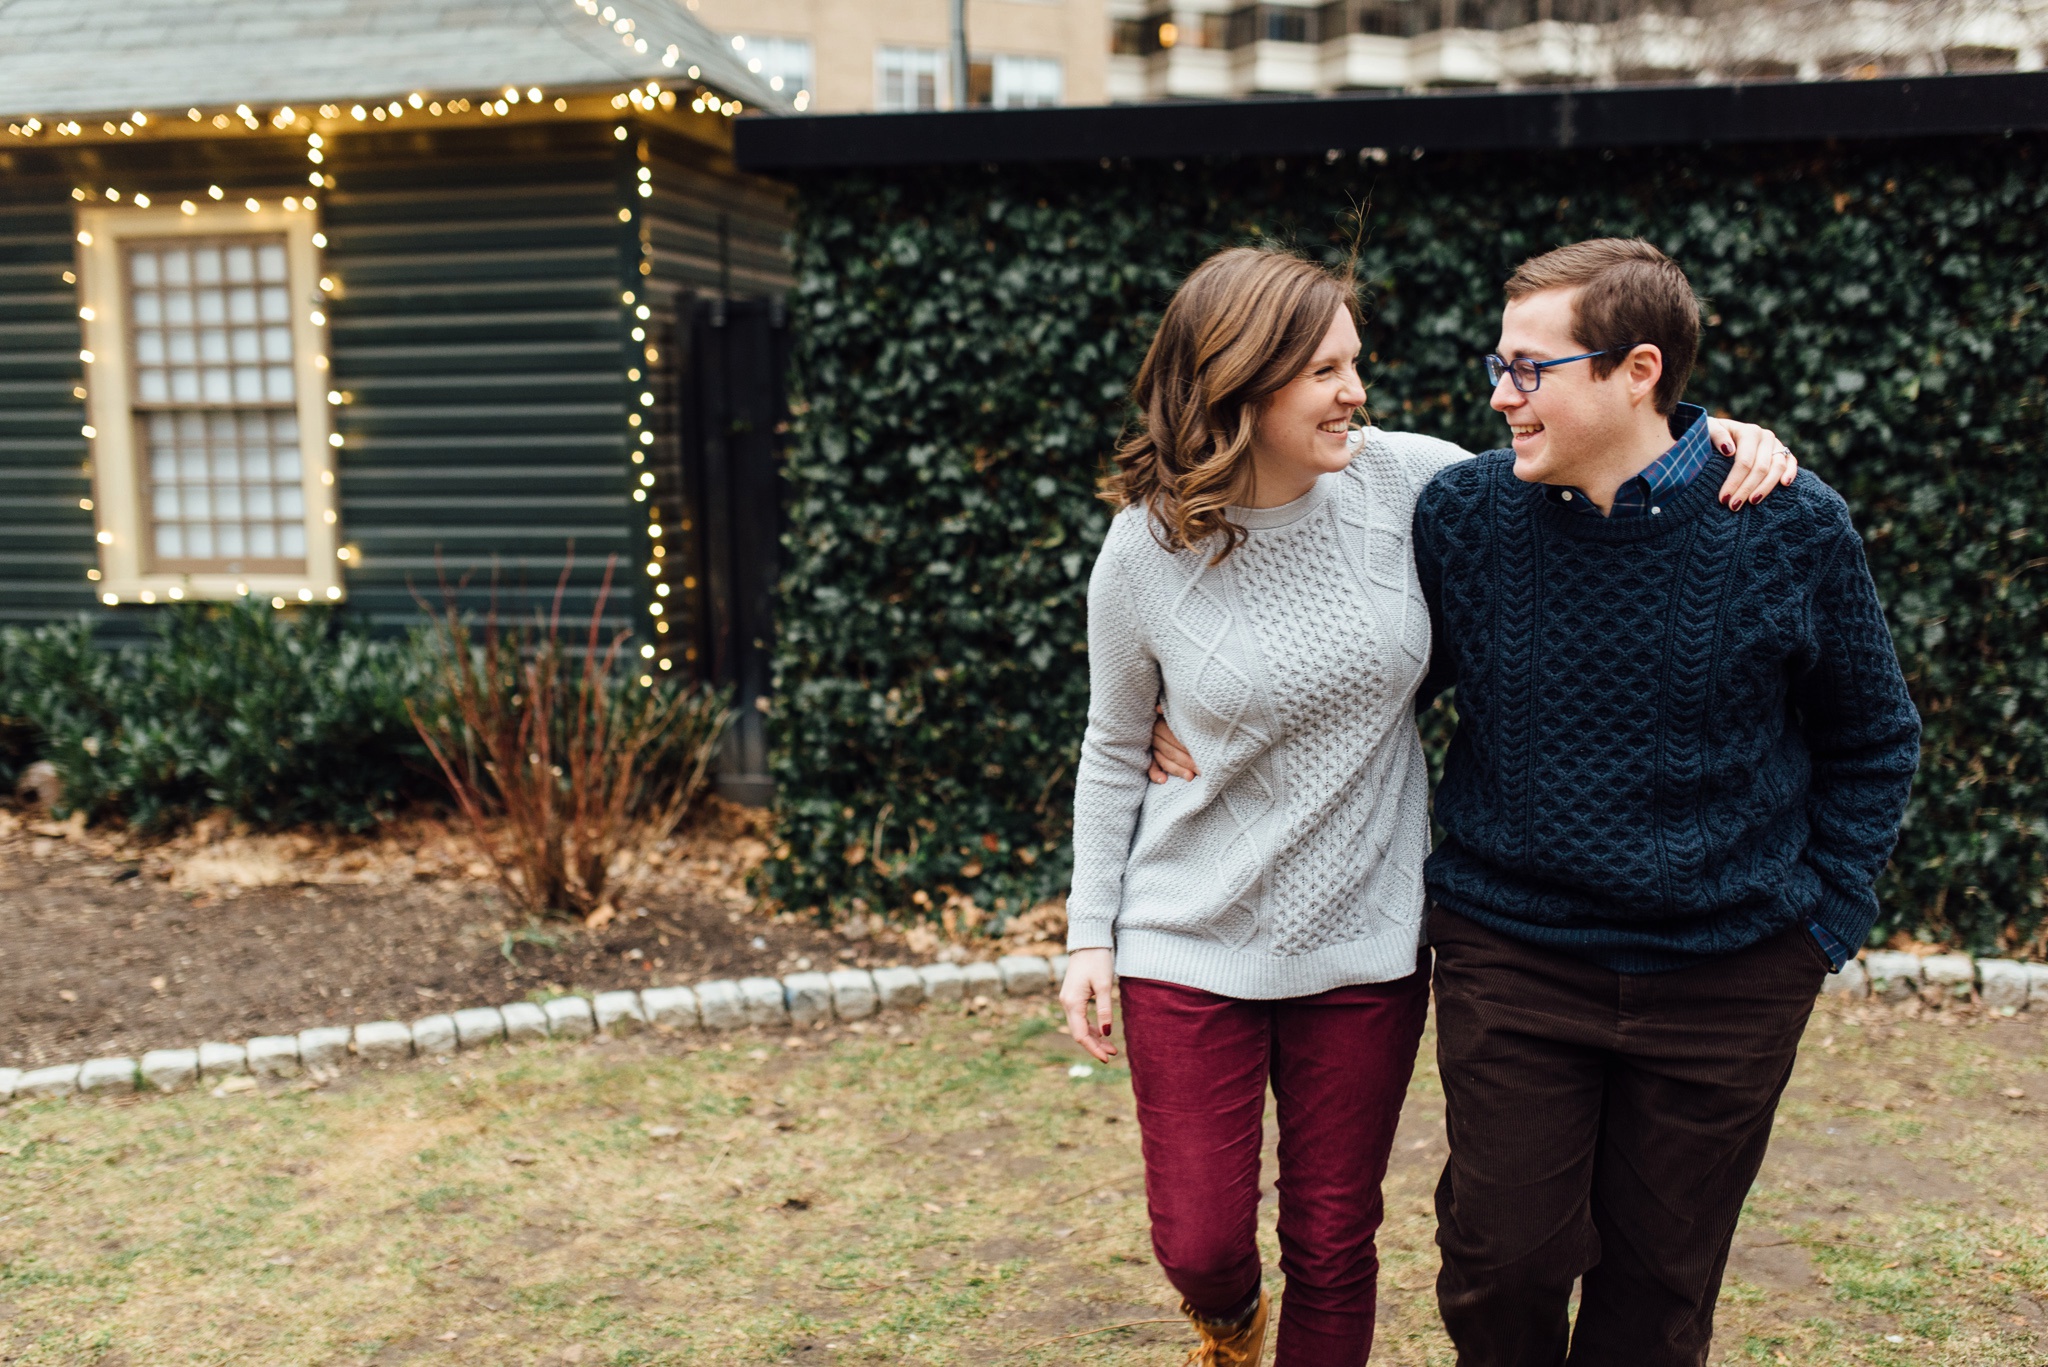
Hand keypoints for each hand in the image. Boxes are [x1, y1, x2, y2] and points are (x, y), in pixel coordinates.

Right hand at [1060, 948, 1117, 1062]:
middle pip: (1078, 1032)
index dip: (1093, 1048)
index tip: (1107, 1058)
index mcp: (1073, 1002)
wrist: (1088, 941)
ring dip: (1094, 1037)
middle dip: (1095, 1045)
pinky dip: (1090, 1027)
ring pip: (1079, 1026)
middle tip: (1113, 1054)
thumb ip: (1105, 1010)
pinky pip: (1080, 1017)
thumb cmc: (1097, 960)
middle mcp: (1066, 1003)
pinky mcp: (1073, 996)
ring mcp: (1068, 999)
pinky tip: (1102, 1032)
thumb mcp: (1105, 985)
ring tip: (1111, 1046)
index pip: (1080, 1034)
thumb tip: (1107, 1033)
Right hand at [1147, 706, 1198, 783]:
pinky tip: (1164, 780)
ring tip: (1190, 777)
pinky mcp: (1151, 756)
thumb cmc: (1182, 714)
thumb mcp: (1175, 711)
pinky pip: (1151, 766)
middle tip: (1202, 771)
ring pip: (1164, 760)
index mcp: (1160, 723)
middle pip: (1171, 751)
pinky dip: (1155, 774)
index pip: (1174, 739)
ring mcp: (1152, 746)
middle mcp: (1154, 735)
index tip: (1203, 756)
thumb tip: (1158, 708)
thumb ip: (1168, 710)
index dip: (1188, 749)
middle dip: (1187, 762)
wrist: (1168, 712)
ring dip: (1176, 770)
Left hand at [1704, 417, 1798, 509]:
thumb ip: (1716, 434)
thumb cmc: (1712, 434)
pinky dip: (1791, 473)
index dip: (1734, 481)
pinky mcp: (1784, 452)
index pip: (1744, 461)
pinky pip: (1792, 462)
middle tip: (1734, 506)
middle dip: (1746, 489)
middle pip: (1760, 468)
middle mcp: (1765, 437)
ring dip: (1766, 487)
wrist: (1723, 432)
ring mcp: (1776, 444)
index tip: (1723, 499)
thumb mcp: (1707, 429)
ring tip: (1752, 502)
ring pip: (1777, 467)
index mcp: (1749, 432)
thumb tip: (1729, 450)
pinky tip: (1784, 485)